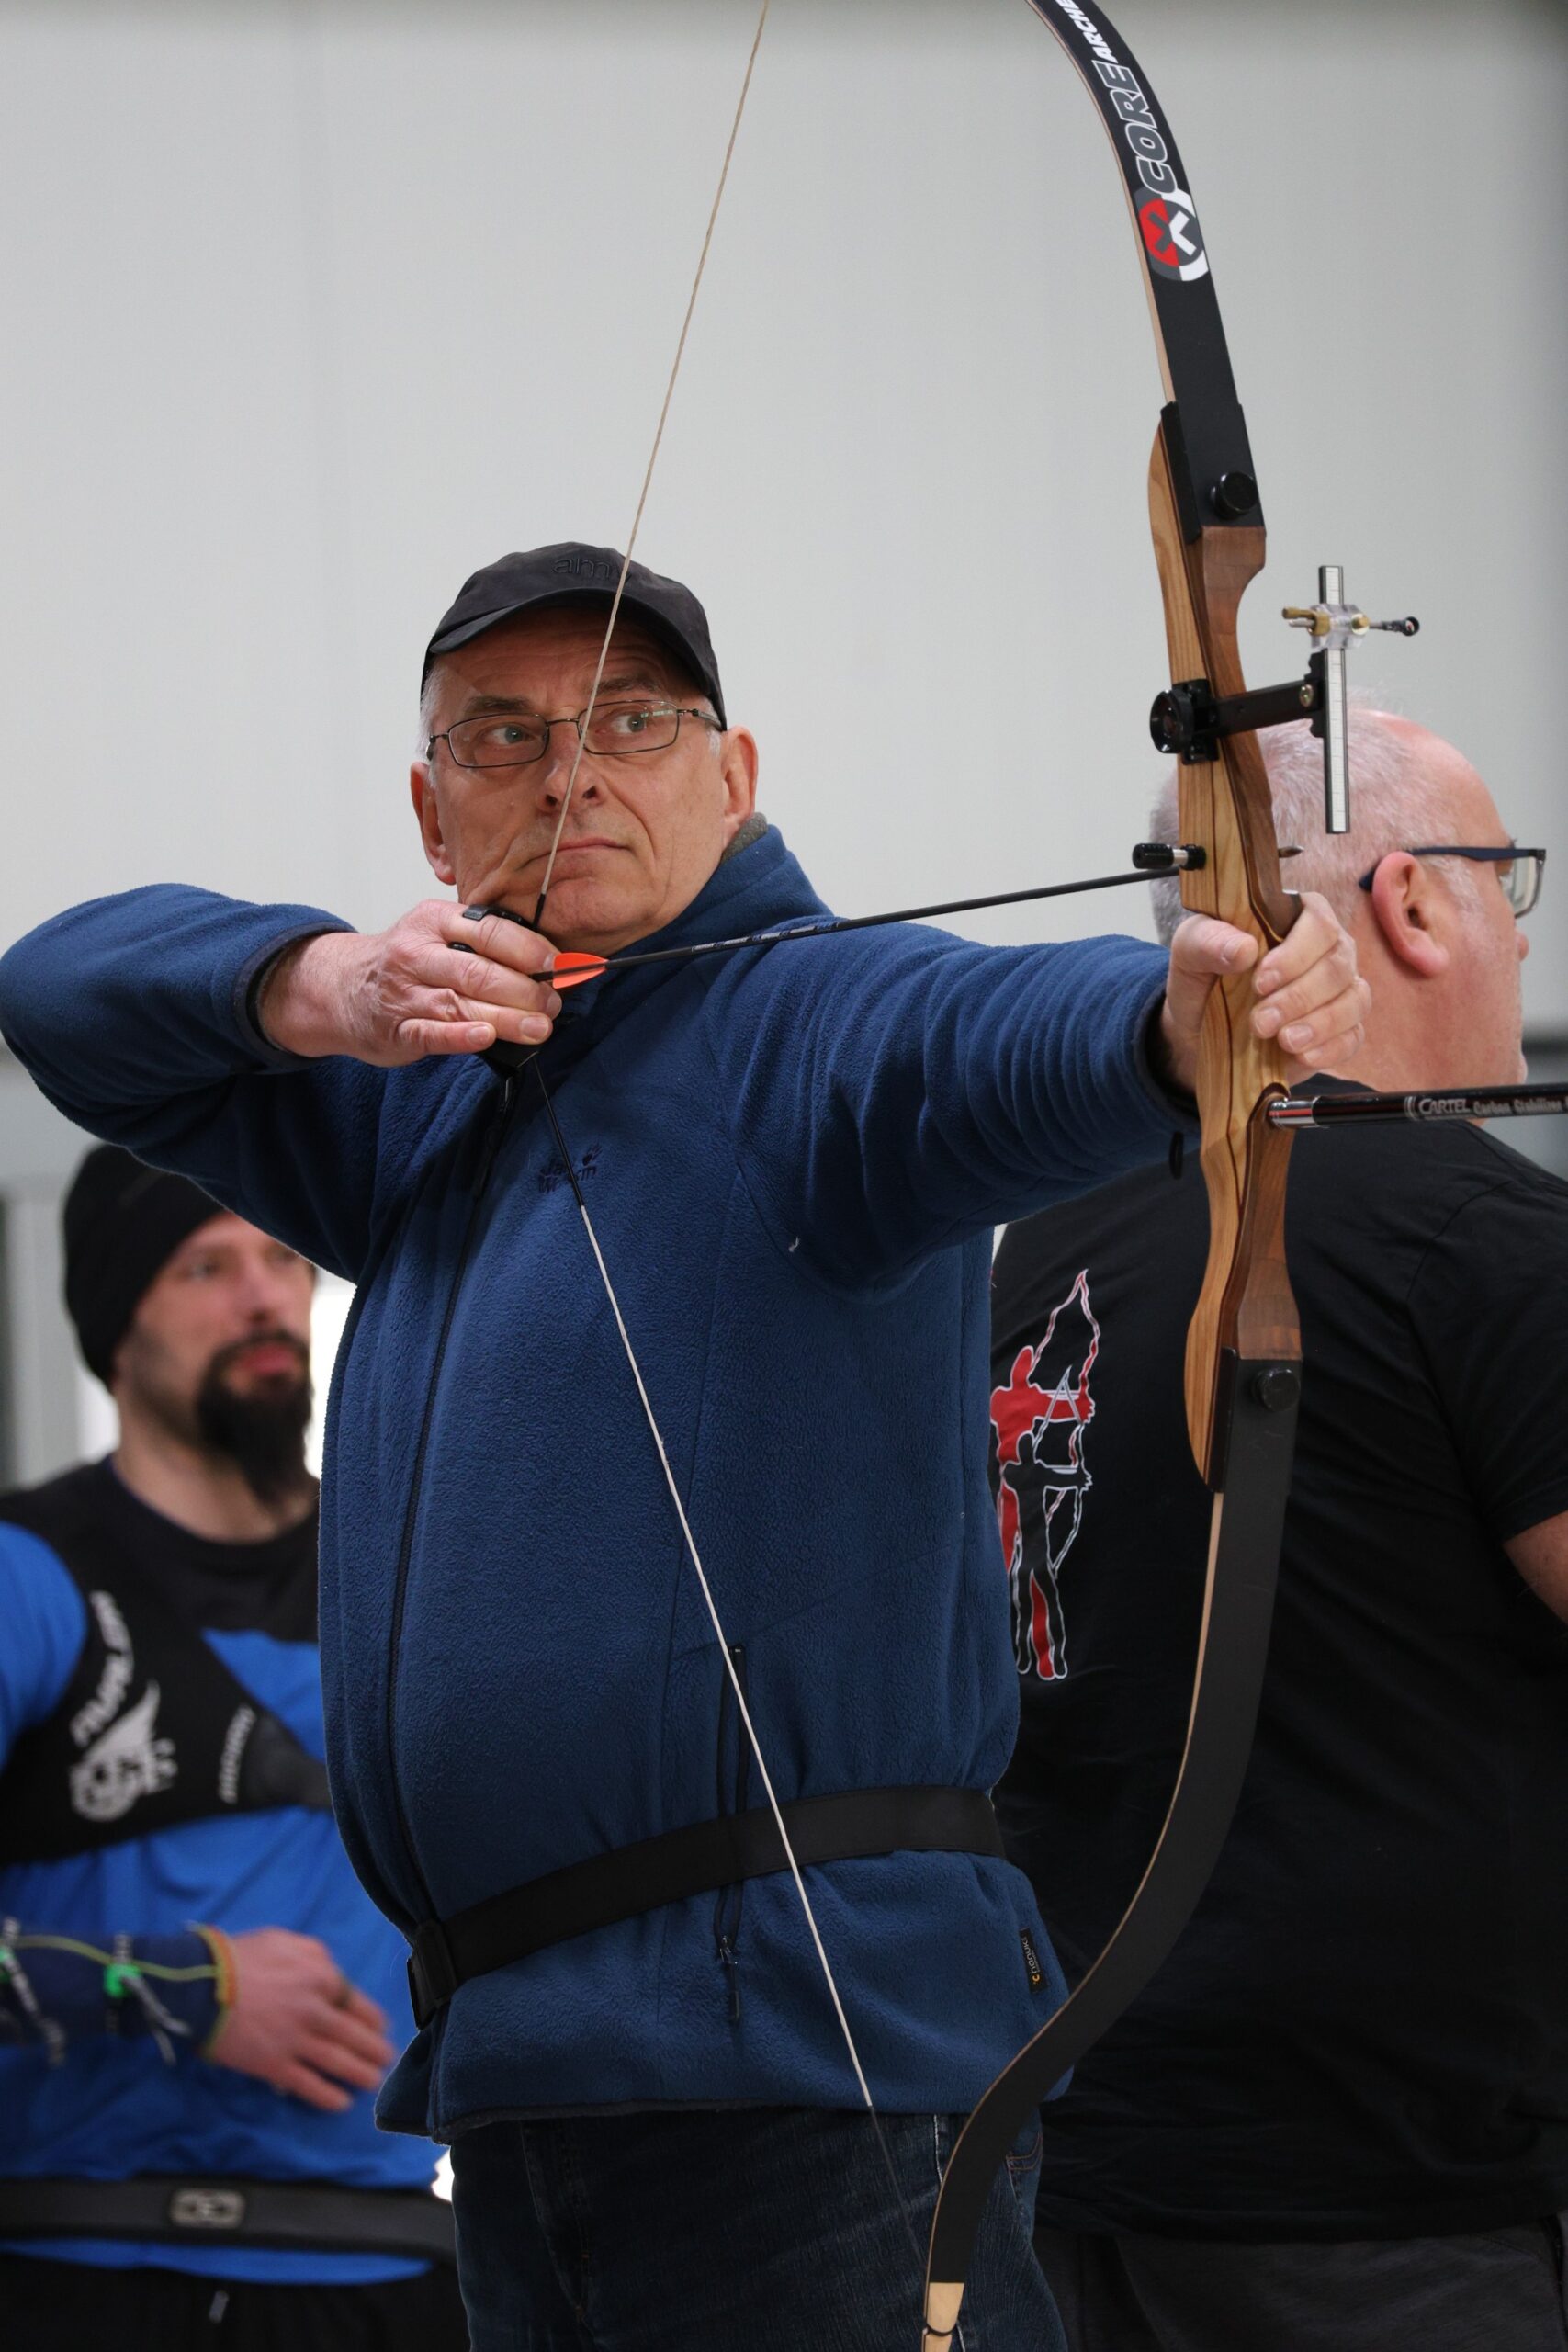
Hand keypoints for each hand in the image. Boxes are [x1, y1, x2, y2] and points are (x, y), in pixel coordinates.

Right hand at [204, 1929, 394, 2112]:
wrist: (201, 1984)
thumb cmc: (241, 1956)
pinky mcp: (274, 2065)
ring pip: (338, 2061)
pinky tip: (340, 2102)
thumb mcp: (286, 1940)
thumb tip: (331, 1972)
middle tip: (387, 2059)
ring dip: (361, 2074)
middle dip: (375, 2050)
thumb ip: (316, 1955)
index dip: (372, 2019)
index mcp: (321, 1976)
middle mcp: (315, 2010)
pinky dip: (327, 2096)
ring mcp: (296, 2040)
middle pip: (354, 2035)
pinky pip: (308, 2084)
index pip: (356, 2002)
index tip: (380, 2028)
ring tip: (374, 2081)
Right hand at [258, 902, 561, 1063]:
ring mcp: (404, 992)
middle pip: (479, 971)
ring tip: (539, 1027)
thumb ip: (482, 942)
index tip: (559, 964)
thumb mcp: (436, 933)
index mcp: (435, 921)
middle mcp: (417, 954)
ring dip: (506, 1018)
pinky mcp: (396, 1029)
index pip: (489, 930)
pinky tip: (486, 1037)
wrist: (339, 987)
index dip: (529, 949)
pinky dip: (460, 1036)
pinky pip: (431, 1033)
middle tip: (553, 1003)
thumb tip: (550, 962)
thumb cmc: (405, 962)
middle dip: (524, 989)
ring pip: (461, 1004)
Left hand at [1157, 890, 1367, 1096]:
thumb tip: (1244, 949)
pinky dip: (1331, 1048)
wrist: (1199, 1030)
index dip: (1295, 954)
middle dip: (1299, 997)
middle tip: (1261, 1022)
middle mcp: (1328, 948)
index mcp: (1297, 916)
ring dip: (1319, 1024)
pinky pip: (1353, 1036)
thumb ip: (1208, 941)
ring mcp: (1340, 989)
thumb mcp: (1190, 953)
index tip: (1261, 982)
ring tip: (1283, 1041)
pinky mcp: (1341, 1029)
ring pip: (1353, 1000)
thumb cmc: (1204, 978)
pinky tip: (1301, 1055)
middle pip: (1338, 965)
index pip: (1318, 923)